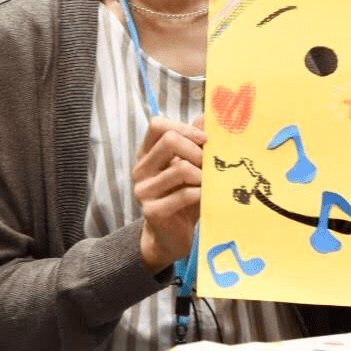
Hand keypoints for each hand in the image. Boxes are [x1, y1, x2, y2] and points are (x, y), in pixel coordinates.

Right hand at [132, 114, 205, 272]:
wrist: (172, 236)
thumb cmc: (185, 196)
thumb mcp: (191, 166)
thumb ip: (196, 142)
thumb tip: (209, 115)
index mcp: (147, 153)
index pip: (158, 125)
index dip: (184, 127)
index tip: (205, 140)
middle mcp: (141, 169)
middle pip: (169, 140)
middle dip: (197, 150)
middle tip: (209, 164)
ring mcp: (143, 191)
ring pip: (180, 168)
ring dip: (202, 175)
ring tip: (209, 183)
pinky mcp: (152, 211)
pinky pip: (184, 194)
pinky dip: (200, 193)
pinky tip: (205, 197)